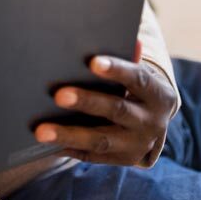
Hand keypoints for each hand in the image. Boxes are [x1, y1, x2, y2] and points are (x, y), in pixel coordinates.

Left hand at [33, 41, 177, 167]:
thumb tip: (129, 39)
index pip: (138, 78)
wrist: (154, 124)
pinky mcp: (121, 160)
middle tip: (58, 95)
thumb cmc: (137, 89)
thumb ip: (129, 59)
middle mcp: (151, 122)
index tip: (92, 62)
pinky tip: (47, 144)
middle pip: (117, 110)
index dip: (116, 70)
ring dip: (69, 134)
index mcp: (158, 95)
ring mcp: (136, 145)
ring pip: (101, 140)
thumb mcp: (140, 75)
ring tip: (41, 131)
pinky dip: (68, 148)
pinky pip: (91, 156)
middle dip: (87, 102)